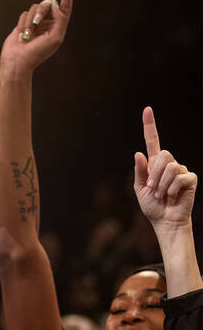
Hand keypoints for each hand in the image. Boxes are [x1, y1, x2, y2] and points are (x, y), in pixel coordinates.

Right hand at [0, 0, 72, 81]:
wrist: (18, 62)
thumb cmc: (37, 53)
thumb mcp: (55, 38)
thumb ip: (59, 19)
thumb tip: (54, 4)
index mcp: (59, 26)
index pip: (66, 6)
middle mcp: (48, 22)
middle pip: (48, 3)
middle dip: (41, 11)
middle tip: (36, 23)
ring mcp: (35, 22)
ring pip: (34, 7)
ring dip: (29, 21)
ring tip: (27, 35)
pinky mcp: (23, 23)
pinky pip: (24, 13)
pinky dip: (22, 24)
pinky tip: (22, 36)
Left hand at [134, 106, 196, 231]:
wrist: (165, 220)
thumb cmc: (152, 206)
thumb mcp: (140, 189)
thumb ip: (139, 172)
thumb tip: (138, 153)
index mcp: (154, 164)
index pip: (152, 140)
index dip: (150, 125)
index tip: (147, 109)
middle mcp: (169, 164)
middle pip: (163, 154)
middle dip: (154, 173)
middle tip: (152, 189)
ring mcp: (181, 170)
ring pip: (170, 167)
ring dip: (161, 184)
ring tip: (162, 195)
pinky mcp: (190, 178)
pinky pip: (180, 177)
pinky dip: (171, 189)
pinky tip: (172, 196)